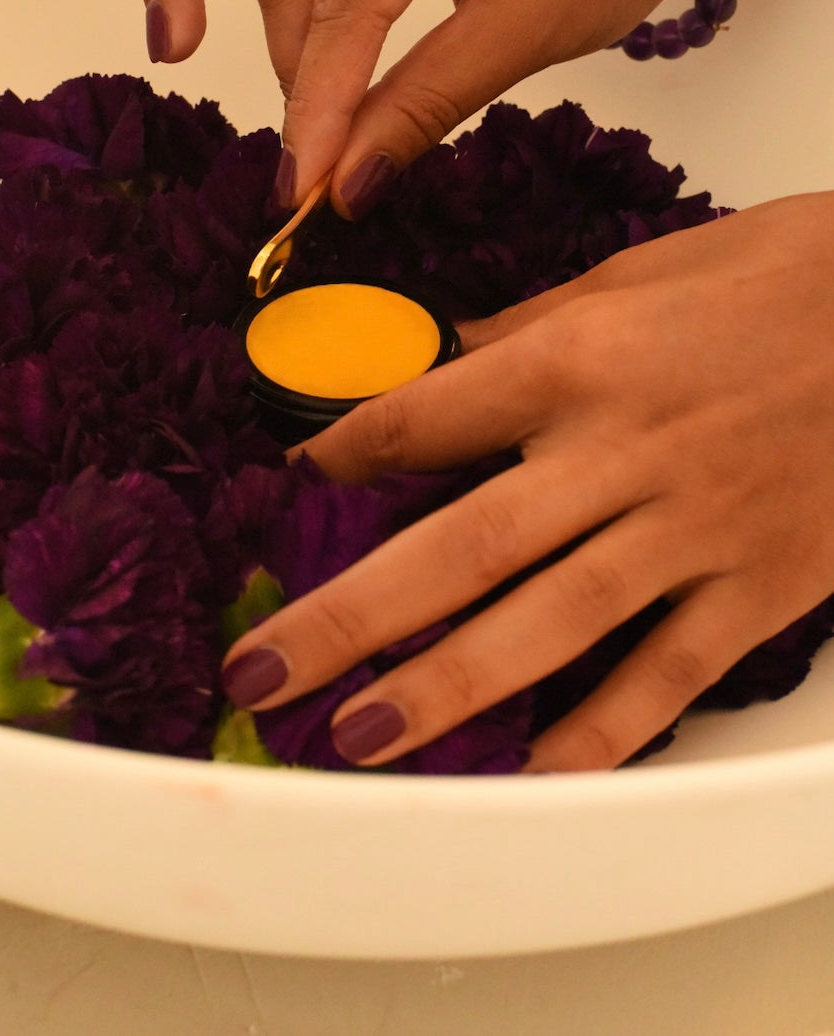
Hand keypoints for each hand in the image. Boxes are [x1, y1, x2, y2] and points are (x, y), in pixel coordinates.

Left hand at [218, 193, 833, 770]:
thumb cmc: (785, 275)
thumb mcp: (642, 271)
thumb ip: (537, 326)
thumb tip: (449, 356)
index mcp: (581, 358)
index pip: (427, 419)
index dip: (345, 455)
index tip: (297, 484)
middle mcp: (623, 451)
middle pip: (462, 547)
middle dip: (351, 617)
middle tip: (262, 670)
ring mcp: (693, 527)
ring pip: (550, 623)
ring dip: (446, 688)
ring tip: (360, 739)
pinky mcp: (761, 584)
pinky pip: (669, 672)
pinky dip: (602, 728)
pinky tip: (533, 770)